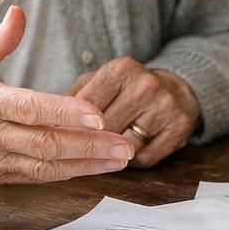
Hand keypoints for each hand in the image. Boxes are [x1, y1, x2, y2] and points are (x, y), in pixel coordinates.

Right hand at [0, 6, 134, 185]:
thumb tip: (19, 14)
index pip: (27, 108)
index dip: (64, 112)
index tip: (97, 114)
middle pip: (44, 144)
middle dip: (89, 146)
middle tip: (126, 145)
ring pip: (44, 167)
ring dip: (85, 164)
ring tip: (121, 159)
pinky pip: (33, 178)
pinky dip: (65, 174)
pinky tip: (91, 167)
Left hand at [67, 58, 201, 167]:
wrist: (179, 89)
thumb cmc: (130, 88)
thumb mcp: (102, 81)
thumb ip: (74, 97)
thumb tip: (49, 123)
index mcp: (122, 69)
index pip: (87, 104)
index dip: (72, 125)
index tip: (63, 137)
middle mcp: (146, 85)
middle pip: (105, 128)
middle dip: (91, 141)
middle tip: (83, 147)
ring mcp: (165, 107)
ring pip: (124, 146)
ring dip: (112, 153)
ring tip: (109, 147)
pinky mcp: (179, 128)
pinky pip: (144, 158)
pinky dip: (133, 160)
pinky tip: (131, 150)